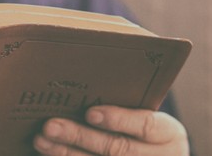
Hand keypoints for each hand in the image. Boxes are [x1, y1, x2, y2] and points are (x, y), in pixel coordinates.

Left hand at [33, 105, 187, 155]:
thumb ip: (127, 95)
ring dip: (67, 153)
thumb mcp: (147, 110)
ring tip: (42, 139)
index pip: (145, 125)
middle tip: (51, 124)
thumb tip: (92, 65)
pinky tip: (50, 153)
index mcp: (169, 134)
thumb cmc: (143, 124)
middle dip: (80, 136)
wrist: (156, 155)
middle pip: (117, 149)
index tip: (90, 112)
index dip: (118, 119)